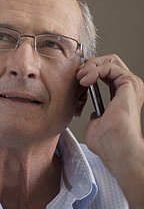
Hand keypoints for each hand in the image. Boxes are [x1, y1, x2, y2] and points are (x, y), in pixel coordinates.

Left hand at [76, 54, 143, 176]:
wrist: (116, 149)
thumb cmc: (108, 143)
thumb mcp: (95, 125)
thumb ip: (95, 116)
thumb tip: (94, 114)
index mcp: (122, 97)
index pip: (107, 74)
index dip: (90, 72)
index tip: (77, 79)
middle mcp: (129, 90)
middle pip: (110, 62)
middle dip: (91, 64)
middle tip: (78, 74)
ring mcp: (131, 86)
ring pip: (112, 60)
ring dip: (92, 65)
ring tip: (80, 76)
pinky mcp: (130, 84)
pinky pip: (111, 66)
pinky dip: (96, 69)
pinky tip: (86, 80)